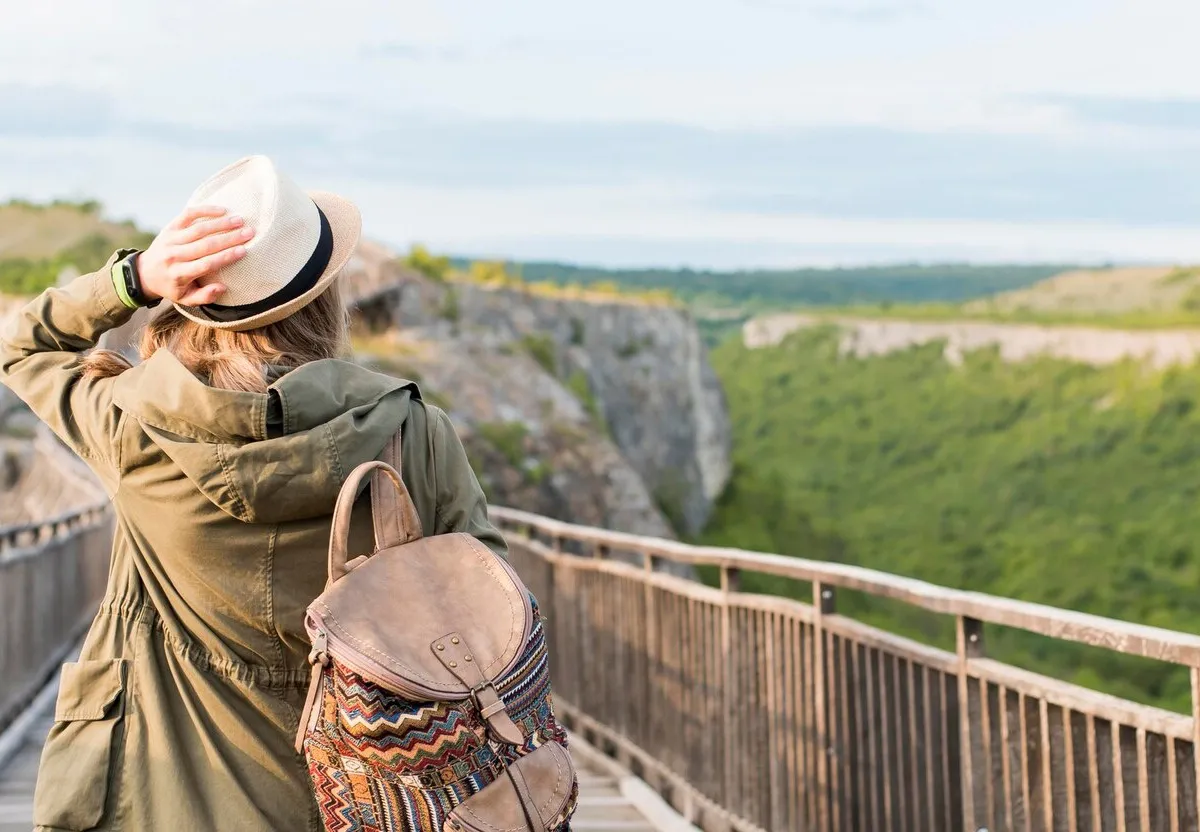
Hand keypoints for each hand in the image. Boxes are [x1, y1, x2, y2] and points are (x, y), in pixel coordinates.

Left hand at [137, 206, 254, 304]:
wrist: (145, 272)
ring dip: (221, 224)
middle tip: (249, 233)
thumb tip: (223, 287)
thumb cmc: (172, 286)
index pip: (206, 264)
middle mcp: (174, 256)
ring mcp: (171, 240)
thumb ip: (205, 296)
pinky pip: (187, 215)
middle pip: (205, 245)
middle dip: (229, 238)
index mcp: (179, 274)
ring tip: (240, 220)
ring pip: (199, 229)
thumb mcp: (185, 299)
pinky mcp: (170, 227)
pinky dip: (204, 210)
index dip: (225, 257)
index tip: (243, 251)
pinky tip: (222, 210)